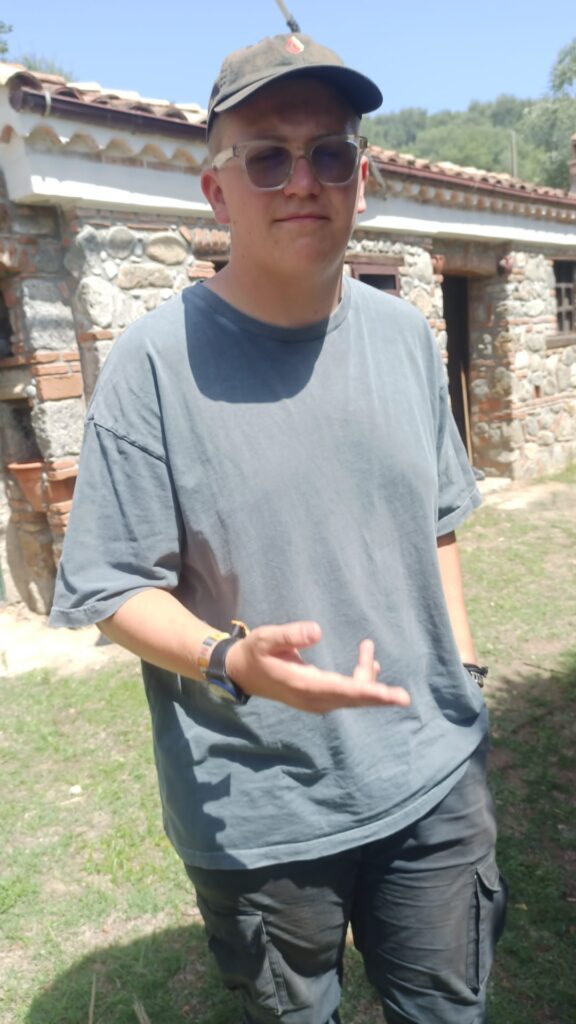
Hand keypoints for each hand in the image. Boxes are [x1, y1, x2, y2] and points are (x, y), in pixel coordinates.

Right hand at [225, 621, 410, 713]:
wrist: (242, 673)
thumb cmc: (254, 653)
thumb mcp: (265, 638)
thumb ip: (290, 635)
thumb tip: (318, 630)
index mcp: (303, 685)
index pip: (343, 690)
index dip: (370, 692)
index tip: (393, 696)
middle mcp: (313, 699)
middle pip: (353, 698)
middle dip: (378, 695)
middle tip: (403, 696)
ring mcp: (315, 701)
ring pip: (351, 696)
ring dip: (366, 677)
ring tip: (367, 647)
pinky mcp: (317, 698)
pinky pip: (346, 694)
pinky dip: (360, 682)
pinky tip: (369, 664)